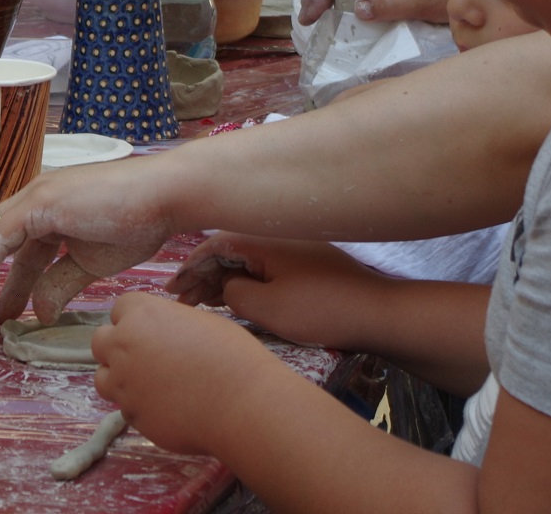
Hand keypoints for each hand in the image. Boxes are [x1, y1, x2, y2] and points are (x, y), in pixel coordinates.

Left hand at [0, 157, 174, 322]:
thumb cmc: (138, 223)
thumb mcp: (91, 264)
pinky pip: (2, 235)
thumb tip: (41, 313)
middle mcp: (36, 200)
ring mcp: (36, 196)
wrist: (165, 198)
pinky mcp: (41, 201)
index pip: (12, 245)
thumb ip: (61, 284)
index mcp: (49, 212)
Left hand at [93, 293, 275, 455]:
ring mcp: (124, 384)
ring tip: (152, 386)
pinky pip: (126, 408)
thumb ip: (169, 326)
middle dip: (117, 348)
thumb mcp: (201, 322)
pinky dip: (140, 408)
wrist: (240, 402)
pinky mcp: (133, 416)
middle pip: (100, 342)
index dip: (135, 320)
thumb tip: (163, 337)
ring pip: (103, 379)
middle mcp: (124, 346)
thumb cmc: (232, 355)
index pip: (120, 308)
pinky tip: (168, 409)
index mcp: (142, 314)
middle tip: (145, 358)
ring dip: (120, 380)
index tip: (152, 331)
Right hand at [174, 234, 388, 347]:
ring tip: (200, 304)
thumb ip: (233, 293)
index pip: (214, 246)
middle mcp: (276, 236)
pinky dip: (244, 282)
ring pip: (246, 260)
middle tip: (182, 301)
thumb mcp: (267, 307)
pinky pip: (263, 268)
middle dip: (202, 275)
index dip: (189, 267)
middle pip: (228, 250)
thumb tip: (225, 287)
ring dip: (222, 279)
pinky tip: (233, 299)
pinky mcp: (305, 265)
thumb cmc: (320, 309)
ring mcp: (293, 249)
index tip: (172, 288)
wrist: (378, 314)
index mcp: (263, 238)